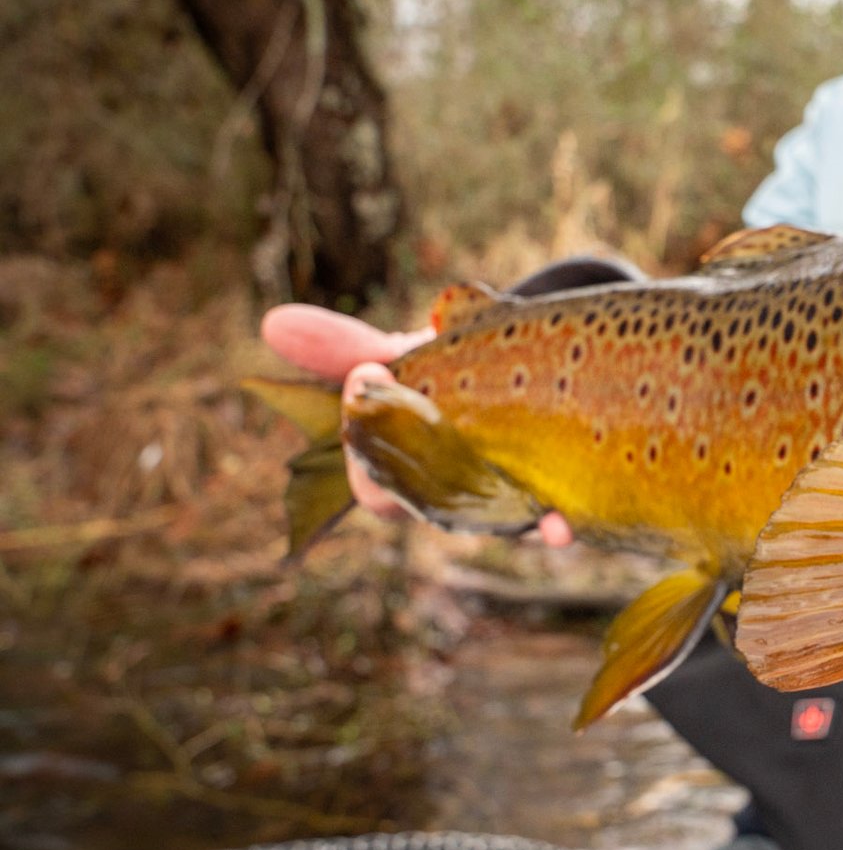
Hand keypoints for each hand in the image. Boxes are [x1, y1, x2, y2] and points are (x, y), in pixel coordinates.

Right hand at [259, 304, 576, 545]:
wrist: (521, 364)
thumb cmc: (448, 370)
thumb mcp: (399, 355)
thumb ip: (340, 348)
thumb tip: (272, 321)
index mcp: (398, 467)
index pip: (369, 480)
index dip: (363, 437)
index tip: (366, 370)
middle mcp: (443, 495)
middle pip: (426, 506)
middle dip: (426, 481)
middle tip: (436, 434)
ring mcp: (494, 501)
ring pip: (490, 521)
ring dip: (506, 522)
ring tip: (526, 519)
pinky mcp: (544, 500)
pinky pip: (545, 524)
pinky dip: (554, 528)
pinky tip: (562, 526)